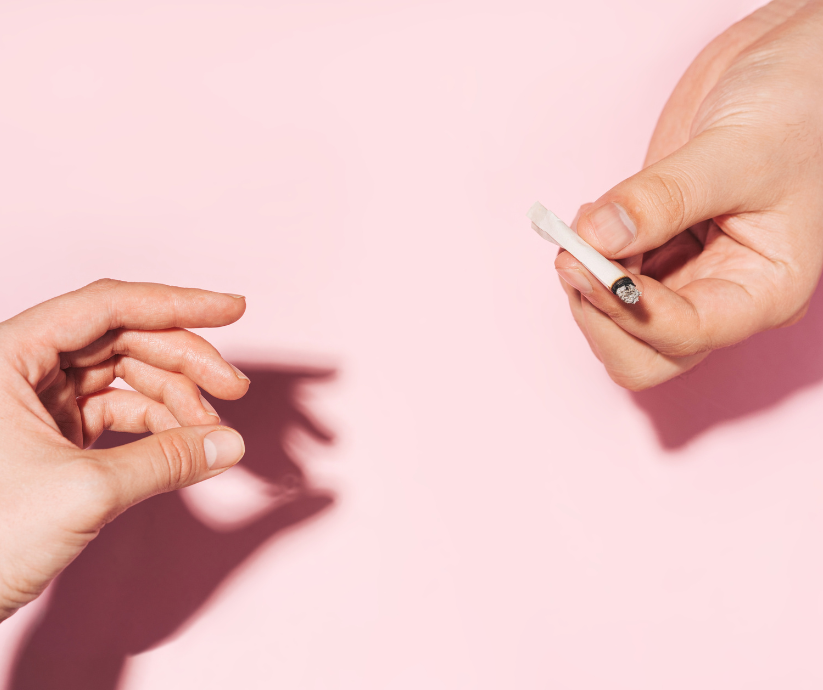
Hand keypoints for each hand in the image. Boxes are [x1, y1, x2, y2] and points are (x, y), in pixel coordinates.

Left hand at [0, 280, 249, 620]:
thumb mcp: (83, 492)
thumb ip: (165, 461)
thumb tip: (229, 445)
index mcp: (8, 356)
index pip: (107, 306)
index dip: (177, 304)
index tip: (232, 308)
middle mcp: (22, 368)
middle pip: (124, 340)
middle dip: (185, 362)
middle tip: (234, 387)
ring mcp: (37, 402)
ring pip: (125, 377)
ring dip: (176, 400)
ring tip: (211, 434)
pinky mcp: (51, 436)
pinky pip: (117, 413)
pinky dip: (157, 428)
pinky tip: (186, 447)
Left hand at [555, 0, 822, 389]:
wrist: (792, 70)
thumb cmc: (797, 108)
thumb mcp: (736, 152)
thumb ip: (664, 198)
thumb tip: (596, 237)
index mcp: (762, 291)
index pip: (684, 335)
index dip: (626, 309)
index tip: (584, 261)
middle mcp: (721, 295)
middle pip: (644, 354)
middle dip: (599, 312)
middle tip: (573, 253)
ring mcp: (685, 276)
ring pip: (617, 325)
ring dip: (587, 285)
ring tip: (581, 225)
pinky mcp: (656, 250)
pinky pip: (608, 279)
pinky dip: (588, 258)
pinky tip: (591, 218)